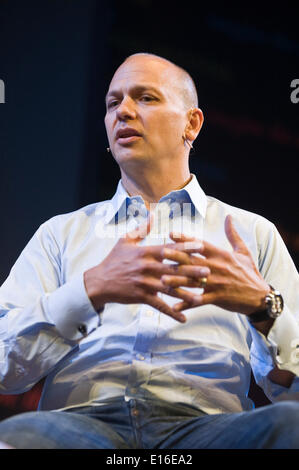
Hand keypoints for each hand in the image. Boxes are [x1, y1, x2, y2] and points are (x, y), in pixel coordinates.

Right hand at [84, 217, 209, 322]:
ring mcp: (144, 283)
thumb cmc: (113, 260)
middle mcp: (146, 267)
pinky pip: (159, 305)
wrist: (99, 282)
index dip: (185, 247)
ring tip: (201, 296)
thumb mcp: (125, 241)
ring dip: (186, 293)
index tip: (201, 246)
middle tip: (208, 271)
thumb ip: (141, 229)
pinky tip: (183, 318)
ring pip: (169, 289)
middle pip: (173, 269)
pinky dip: (171, 312)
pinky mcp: (141, 297)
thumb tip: (152, 215)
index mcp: (145, 252)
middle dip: (191, 271)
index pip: (168, 249)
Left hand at [161, 215, 269, 315]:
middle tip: (161, 253)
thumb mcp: (243, 252)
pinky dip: (186, 304)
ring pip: (193, 281)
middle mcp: (217, 268)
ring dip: (177, 281)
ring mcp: (217, 284)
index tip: (171, 233)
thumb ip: (232, 234)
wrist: (260, 297)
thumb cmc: (250, 273)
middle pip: (193, 260)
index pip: (200, 244)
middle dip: (176, 257)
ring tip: (162, 280)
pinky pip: (199, 301)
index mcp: (222, 255)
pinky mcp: (217, 298)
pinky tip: (174, 307)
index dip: (185, 238)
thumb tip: (229, 217)